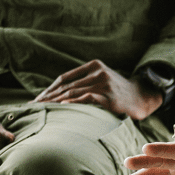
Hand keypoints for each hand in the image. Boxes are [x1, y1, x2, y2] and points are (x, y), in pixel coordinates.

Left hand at [32, 59, 161, 119]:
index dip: (49, 89)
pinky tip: (61, 108)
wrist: (141, 97)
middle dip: (48, 97)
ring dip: (55, 102)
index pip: (65, 78)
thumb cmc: (118, 92)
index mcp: (94, 65)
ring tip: (42, 110)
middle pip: (66, 86)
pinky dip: (72, 103)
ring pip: (73, 92)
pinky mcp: (108, 96)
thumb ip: (85, 82)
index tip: (37, 99)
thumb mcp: (102, 80)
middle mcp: (98, 71)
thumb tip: (59, 94)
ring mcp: (104, 83)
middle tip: (34, 107)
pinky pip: (86, 98)